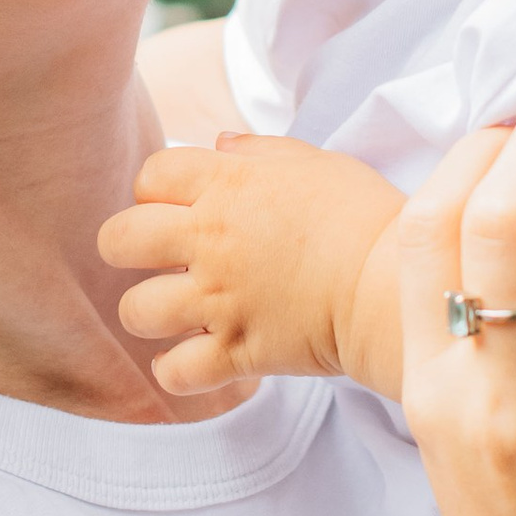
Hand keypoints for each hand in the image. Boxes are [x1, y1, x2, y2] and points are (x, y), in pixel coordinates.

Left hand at [100, 135, 404, 394]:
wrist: (397, 285)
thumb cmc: (366, 218)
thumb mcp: (317, 164)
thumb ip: (260, 151)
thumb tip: (219, 144)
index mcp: (228, 186)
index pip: (151, 175)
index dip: (156, 190)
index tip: (179, 207)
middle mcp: (212, 241)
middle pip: (118, 239)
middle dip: (126, 249)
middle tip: (158, 260)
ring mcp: (220, 300)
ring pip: (136, 310)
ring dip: (149, 313)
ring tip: (177, 313)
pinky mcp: (238, 351)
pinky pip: (175, 371)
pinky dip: (176, 370)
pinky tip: (193, 357)